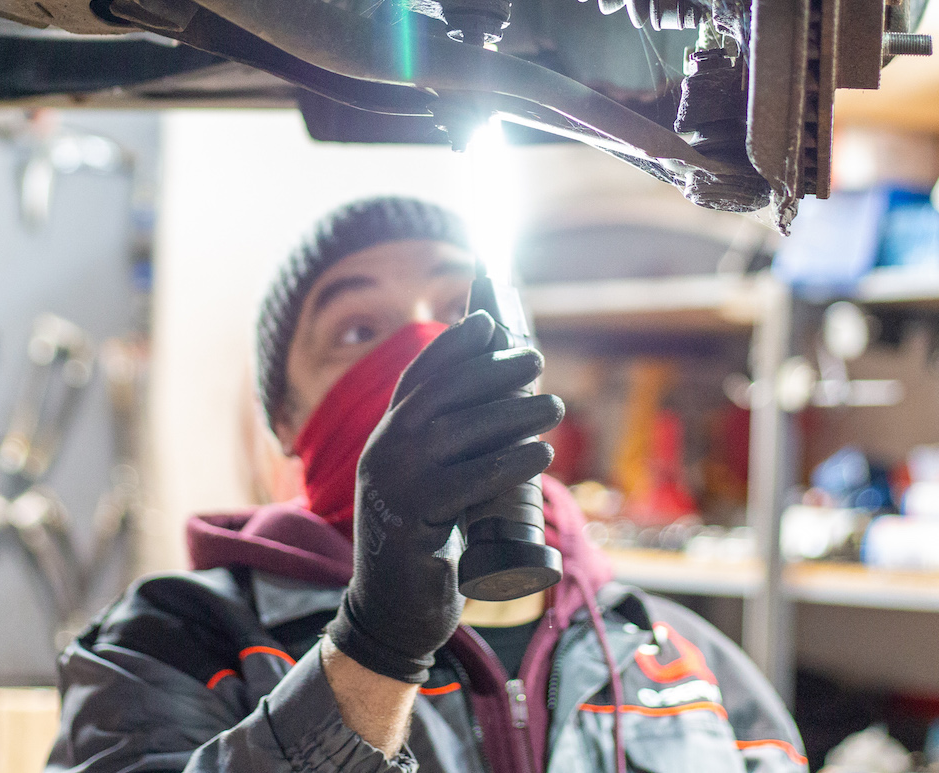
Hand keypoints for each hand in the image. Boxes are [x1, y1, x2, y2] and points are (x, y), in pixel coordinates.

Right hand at [325, 311, 563, 682]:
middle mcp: (384, 453)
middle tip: (536, 359)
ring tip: (554, 405)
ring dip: (513, 412)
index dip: (453, 347)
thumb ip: (449, 446)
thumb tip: (503, 397)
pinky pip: (469, 480)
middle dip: (492, 370)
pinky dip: (509, 461)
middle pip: (443, 395)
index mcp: (386, 439)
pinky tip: (542, 452)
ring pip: (460, 431)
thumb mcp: (431, 483)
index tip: (490, 323)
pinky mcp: (414, 520)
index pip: (418, 379)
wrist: (392, 613)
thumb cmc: (426, 544)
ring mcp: (395, 485)